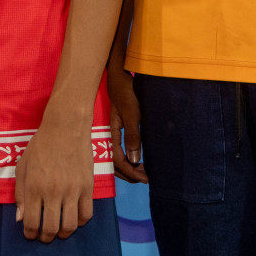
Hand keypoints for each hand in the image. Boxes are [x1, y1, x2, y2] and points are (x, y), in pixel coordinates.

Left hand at [14, 118, 93, 241]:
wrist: (65, 127)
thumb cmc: (40, 145)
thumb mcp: (23, 166)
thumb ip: (20, 193)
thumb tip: (20, 218)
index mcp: (34, 187)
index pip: (31, 222)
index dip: (30, 233)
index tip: (30, 234)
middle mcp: (53, 192)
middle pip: (51, 229)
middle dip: (45, 237)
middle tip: (44, 237)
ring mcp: (72, 190)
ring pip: (70, 226)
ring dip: (63, 234)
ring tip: (59, 231)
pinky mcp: (87, 187)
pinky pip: (86, 215)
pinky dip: (79, 222)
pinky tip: (73, 219)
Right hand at [106, 60, 146, 182]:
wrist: (119, 77)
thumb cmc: (126, 93)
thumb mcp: (132, 114)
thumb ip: (132, 136)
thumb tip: (134, 160)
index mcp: (111, 134)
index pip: (118, 161)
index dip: (131, 173)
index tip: (145, 179)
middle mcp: (109, 137)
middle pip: (115, 164)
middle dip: (129, 175)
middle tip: (146, 179)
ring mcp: (112, 134)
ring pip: (116, 159)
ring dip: (129, 168)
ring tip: (143, 172)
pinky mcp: (116, 130)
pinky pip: (119, 151)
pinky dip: (128, 160)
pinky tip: (137, 159)